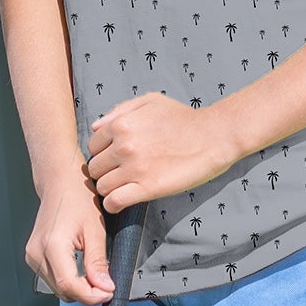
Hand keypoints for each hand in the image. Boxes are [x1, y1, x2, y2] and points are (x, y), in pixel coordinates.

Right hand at [26, 168, 113, 304]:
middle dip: (87, 293)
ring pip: (58, 289)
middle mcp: (37, 252)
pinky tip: (80, 269)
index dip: (92, 296)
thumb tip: (104, 288)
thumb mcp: (95, 230)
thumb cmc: (77, 197)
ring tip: (93, 272)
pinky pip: (53, 280)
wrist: (59, 182)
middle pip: (63, 291)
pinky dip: (69, 281)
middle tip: (106, 282)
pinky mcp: (33, 256)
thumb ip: (98, 262)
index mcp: (52, 245)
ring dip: (78, 288)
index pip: (70, 286)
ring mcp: (32, 255)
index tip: (109, 292)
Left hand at [85, 93, 240, 210]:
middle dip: (104, 172)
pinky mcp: (148, 188)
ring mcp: (134, 168)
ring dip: (109, 189)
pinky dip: (113, 205)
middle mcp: (123, 146)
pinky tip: (120, 202)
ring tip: (121, 188)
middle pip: (95, 168)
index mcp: (120, 124)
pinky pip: (115, 202)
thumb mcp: (149, 101)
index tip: (112, 159)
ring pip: (102, 186)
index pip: (93, 146)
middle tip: (117, 175)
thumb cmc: (182, 117)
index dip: (102, 154)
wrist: (212, 136)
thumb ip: (119, 111)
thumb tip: (96, 127)